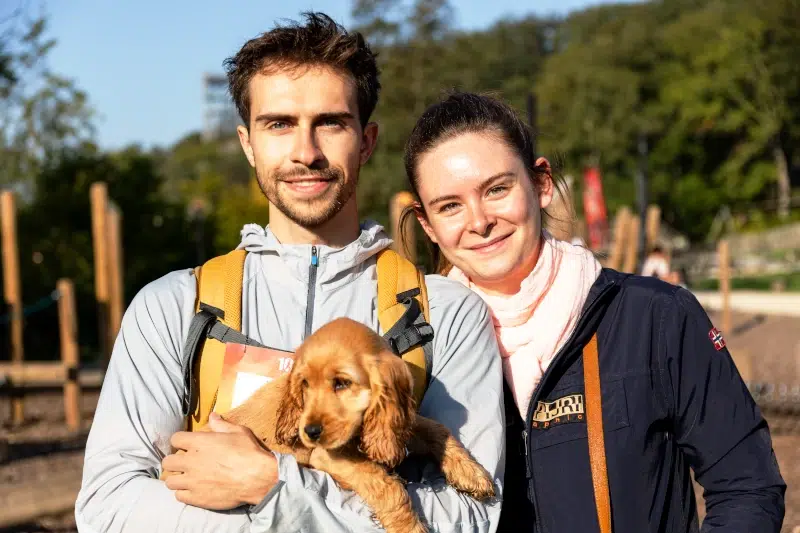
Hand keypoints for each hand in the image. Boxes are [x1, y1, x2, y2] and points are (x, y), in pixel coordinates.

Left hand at [161, 412, 278, 509]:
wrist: (258, 478)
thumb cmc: (249, 452)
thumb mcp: (238, 432)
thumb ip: (221, 425)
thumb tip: (212, 416)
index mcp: (199, 442)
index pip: (175, 439)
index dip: (180, 441)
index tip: (185, 445)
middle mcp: (191, 461)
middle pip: (167, 462)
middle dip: (174, 461)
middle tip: (184, 463)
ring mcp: (192, 481)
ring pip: (170, 481)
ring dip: (177, 479)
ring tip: (187, 478)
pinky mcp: (196, 497)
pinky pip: (179, 496)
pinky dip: (184, 493)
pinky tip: (194, 490)